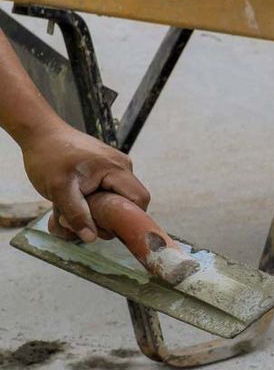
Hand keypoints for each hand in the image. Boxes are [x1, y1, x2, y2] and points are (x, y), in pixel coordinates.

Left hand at [17, 122, 149, 242]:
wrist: (38, 130)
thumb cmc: (48, 154)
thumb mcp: (58, 189)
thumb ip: (76, 214)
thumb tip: (91, 238)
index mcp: (117, 168)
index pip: (139, 200)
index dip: (128, 218)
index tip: (105, 224)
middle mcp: (121, 166)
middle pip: (130, 202)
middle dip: (108, 216)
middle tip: (83, 217)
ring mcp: (114, 166)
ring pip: (117, 198)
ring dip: (98, 209)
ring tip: (74, 205)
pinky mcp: (105, 167)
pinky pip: (108, 190)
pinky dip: (93, 199)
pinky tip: (76, 198)